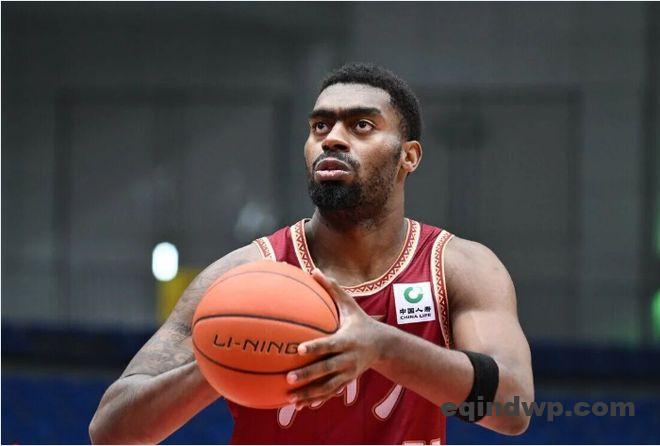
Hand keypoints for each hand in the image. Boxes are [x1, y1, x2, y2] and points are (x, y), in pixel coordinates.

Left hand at [286, 268, 384, 409]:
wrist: (384, 346)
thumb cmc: (360, 321)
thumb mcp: (350, 305)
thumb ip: (332, 289)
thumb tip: (314, 270)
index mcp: (346, 340)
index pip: (329, 344)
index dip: (315, 347)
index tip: (299, 349)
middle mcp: (347, 359)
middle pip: (326, 369)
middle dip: (308, 375)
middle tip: (289, 378)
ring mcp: (348, 373)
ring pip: (327, 387)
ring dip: (308, 394)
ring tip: (290, 400)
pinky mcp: (347, 382)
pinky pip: (329, 393)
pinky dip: (316, 400)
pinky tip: (300, 406)